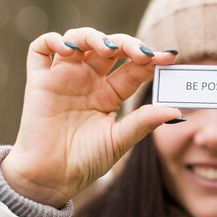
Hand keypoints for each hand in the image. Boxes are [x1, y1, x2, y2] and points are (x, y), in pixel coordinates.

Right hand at [0, 28, 180, 206]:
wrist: (51, 179)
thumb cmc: (85, 162)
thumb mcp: (118, 141)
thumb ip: (143, 122)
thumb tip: (176, 111)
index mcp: (110, 94)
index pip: (133, 68)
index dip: (151, 59)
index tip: (169, 58)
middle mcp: (88, 81)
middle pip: (109, 48)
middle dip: (127, 44)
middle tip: (141, 53)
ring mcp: (64, 78)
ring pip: (78, 40)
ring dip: (93, 36)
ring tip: (106, 49)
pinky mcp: (39, 81)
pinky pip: (40, 49)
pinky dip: (53, 40)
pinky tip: (68, 49)